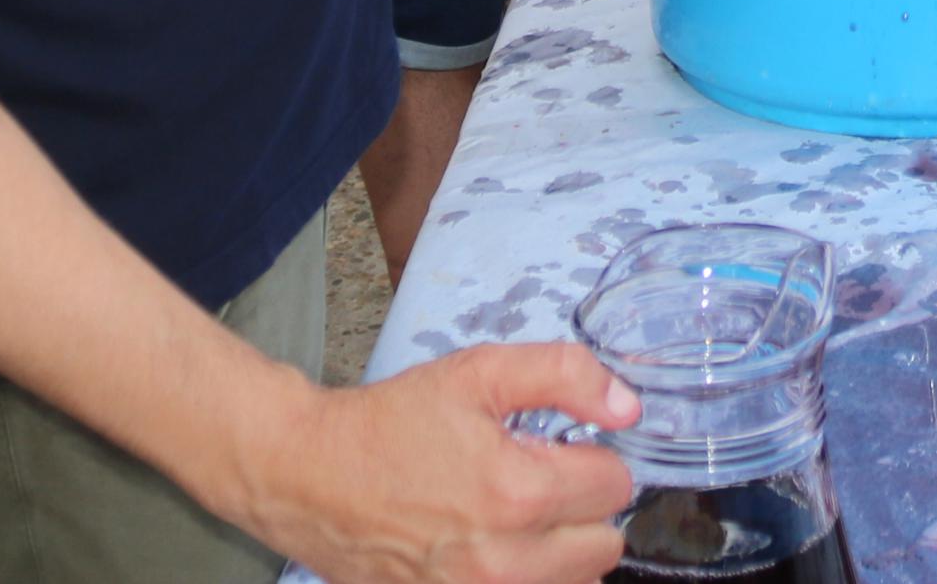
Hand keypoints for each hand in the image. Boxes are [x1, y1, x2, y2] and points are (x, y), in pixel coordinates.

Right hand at [237, 343, 635, 583]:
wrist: (309, 477)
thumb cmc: (391, 424)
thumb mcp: (478, 372)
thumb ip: (565, 376)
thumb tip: (627, 408)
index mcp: (517, 494)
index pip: (617, 486)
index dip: (593, 456)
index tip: (560, 448)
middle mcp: (504, 562)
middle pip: (605, 546)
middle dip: (584, 509)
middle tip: (541, 482)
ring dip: (561, 551)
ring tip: (516, 517)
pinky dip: (527, 577)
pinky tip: (497, 547)